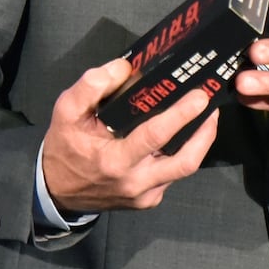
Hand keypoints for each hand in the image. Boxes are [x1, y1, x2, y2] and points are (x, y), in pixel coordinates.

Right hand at [41, 57, 219, 212]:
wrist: (56, 191)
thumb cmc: (65, 147)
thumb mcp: (66, 112)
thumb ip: (90, 86)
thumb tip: (124, 68)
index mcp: (115, 161)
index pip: (155, 137)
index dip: (180, 115)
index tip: (200, 96)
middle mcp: (135, 182)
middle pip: (185, 162)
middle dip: (205, 133)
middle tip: (212, 105)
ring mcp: (145, 195)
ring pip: (184, 169)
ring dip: (200, 142)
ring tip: (206, 115)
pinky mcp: (149, 200)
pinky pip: (173, 175)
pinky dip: (183, 153)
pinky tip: (185, 134)